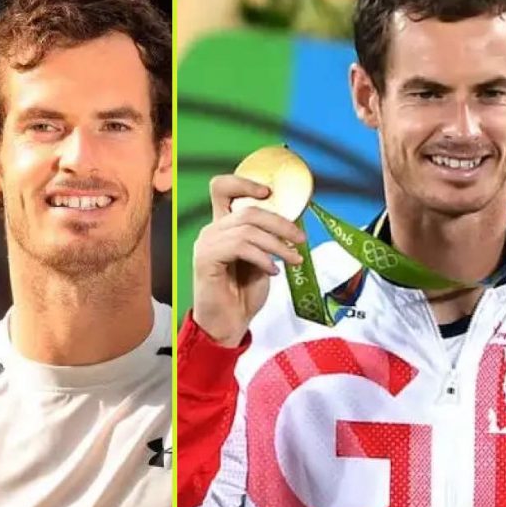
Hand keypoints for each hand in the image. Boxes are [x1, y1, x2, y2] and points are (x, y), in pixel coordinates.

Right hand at [191, 175, 305, 346]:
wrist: (229, 323)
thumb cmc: (243, 293)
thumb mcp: (262, 259)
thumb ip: (267, 239)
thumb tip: (291, 225)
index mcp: (224, 226)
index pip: (222, 188)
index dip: (244, 182)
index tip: (269, 192)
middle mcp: (212, 230)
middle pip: (248, 210)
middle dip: (280, 223)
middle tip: (300, 238)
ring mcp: (207, 243)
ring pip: (248, 229)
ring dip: (276, 245)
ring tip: (293, 259)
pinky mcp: (205, 259)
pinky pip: (240, 247)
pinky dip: (263, 258)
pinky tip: (273, 271)